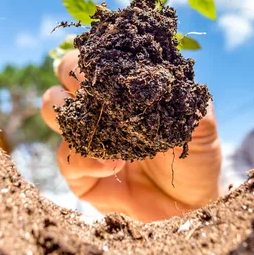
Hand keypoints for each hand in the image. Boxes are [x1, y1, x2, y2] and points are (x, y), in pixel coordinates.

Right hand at [41, 50, 221, 222]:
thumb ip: (183, 97)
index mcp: (125, 90)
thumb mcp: (199, 123)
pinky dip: (86, 159)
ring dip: (72, 112)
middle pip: (66, 75)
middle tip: (94, 86)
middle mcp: (101, 109)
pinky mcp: (83, 175)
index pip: (101, 58)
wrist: (192, 204)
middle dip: (73, 73)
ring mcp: (88, 139)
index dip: (98, 50)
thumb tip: (161, 71)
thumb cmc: (196, 158)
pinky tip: (114, 165)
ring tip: (105, 128)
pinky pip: (66, 159)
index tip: (108, 53)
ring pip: (54, 110)